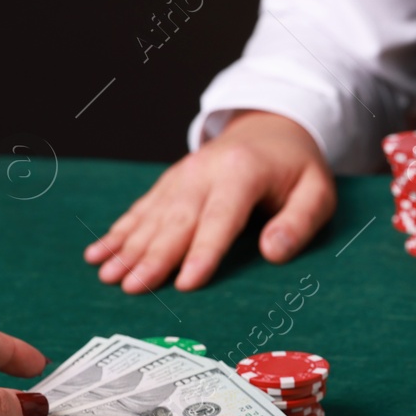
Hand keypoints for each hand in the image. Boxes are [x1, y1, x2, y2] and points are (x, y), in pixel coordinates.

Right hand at [84, 111, 335, 292]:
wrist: (271, 128)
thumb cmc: (297, 169)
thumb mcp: (317, 191)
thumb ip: (300, 222)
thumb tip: (273, 253)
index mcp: (243, 173)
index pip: (220, 218)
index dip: (203, 252)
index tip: (185, 284)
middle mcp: (205, 171)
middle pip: (177, 220)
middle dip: (153, 256)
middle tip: (132, 288)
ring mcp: (183, 175)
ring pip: (153, 216)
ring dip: (127, 247)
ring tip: (107, 276)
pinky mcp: (170, 182)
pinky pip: (142, 209)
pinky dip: (119, 232)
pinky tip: (98, 253)